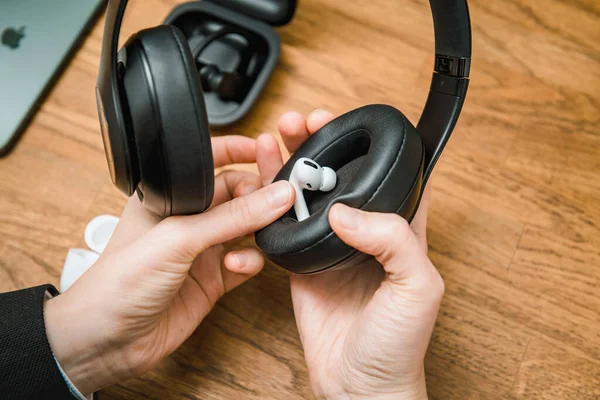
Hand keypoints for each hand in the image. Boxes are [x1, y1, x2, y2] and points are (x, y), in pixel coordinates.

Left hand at [44, 136, 294, 393]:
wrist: (108, 341)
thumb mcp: (179, 238)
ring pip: (246, 229)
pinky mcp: (213, 280)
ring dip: (259, 229)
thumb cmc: (120, 282)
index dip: (238, 153)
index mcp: (168, 195)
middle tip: (281, 197)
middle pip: (235, 195)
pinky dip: (251, 261)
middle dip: (259, 194)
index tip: (267, 151)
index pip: (210, 164)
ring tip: (266, 230)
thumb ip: (233, 217)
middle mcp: (187, 220)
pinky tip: (238, 265)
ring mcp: (201, 251)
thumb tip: (277, 195)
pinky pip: (246, 262)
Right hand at [257, 111, 443, 399]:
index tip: (349, 125)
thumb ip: (393, 239)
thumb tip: (345, 211)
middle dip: (323, 144)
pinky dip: (272, 202)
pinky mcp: (303, 266)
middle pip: (342, 177)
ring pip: (310, 196)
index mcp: (401, 233)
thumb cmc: (398, 346)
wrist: (359, 385)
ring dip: (294, 164)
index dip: (370, 147)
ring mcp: (332, 249)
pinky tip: (263, 180)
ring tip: (278, 136)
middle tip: (304, 122)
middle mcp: (366, 236)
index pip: (390, 176)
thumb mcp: (417, 287)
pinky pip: (285, 227)